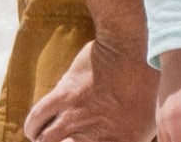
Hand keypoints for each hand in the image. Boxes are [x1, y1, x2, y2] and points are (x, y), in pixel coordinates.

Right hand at [23, 38, 159, 141]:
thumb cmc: (144, 81)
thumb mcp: (148, 118)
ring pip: (46, 139)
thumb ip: (127, 136)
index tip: (74, 140)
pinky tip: (33, 130)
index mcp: (122, 141)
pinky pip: (38, 118)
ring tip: (43, 139)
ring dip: (43, 140)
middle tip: (65, 138)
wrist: (131, 49)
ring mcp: (77, 115)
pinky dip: (32, 127)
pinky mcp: (63, 96)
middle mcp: (96, 134)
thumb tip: (112, 139)